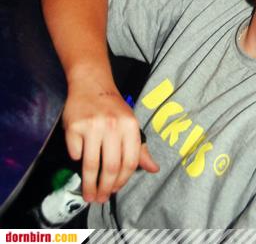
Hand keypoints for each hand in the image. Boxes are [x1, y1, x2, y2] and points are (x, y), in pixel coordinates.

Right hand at [62, 84, 158, 202]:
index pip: (130, 162)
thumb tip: (154, 169)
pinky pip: (75, 153)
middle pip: (110, 167)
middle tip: (100, 199)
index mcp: (130, 125)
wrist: (91, 83)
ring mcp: (93, 126)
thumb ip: (140, 148)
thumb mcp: (130, 124)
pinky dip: (77, 159)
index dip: (123, 180)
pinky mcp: (74, 126)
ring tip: (88, 194)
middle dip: (105, 188)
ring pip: (91, 165)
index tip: (115, 190)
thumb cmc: (113, 107)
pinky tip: (79, 158)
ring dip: (89, 184)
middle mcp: (113, 125)